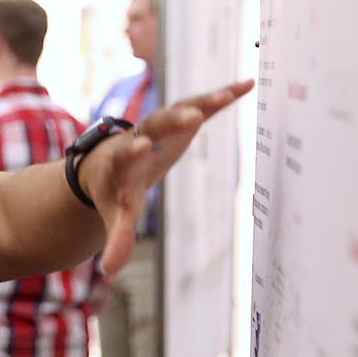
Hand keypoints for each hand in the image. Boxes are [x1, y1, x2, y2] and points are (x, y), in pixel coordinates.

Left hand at [83, 79, 253, 274]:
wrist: (109, 161)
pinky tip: (247, 84)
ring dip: (203, 101)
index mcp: (122, 161)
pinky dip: (222, 96)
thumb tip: (110, 272)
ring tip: (229, 94)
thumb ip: (117, 239)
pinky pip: (202, 105)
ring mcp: (162, 124)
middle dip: (171, 121)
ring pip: (181, 108)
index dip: (132, 151)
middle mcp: (141, 135)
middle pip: (154, 125)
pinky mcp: (180, 118)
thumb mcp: (114, 213)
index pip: (125, 155)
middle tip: (190, 117)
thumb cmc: (113, 189)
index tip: (139, 148)